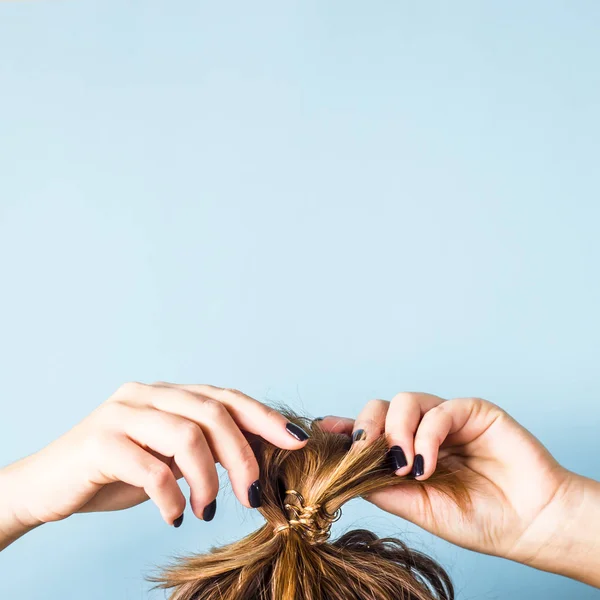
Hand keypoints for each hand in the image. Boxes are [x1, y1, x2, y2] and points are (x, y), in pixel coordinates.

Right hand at [0, 382, 309, 548]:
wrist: (51, 485)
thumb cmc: (120, 470)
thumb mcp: (170, 457)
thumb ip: (208, 448)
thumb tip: (264, 456)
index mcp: (170, 393)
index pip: (228, 397)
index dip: (266, 417)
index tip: (298, 441)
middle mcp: (148, 393)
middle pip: (213, 413)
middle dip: (243, 456)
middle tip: (252, 495)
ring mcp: (122, 413)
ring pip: (186, 436)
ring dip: (208, 480)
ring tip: (207, 510)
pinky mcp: (100, 441)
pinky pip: (150, 469)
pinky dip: (170, 497)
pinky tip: (172, 516)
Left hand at [320, 393, 598, 585]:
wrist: (529, 525)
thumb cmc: (478, 519)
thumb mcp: (419, 508)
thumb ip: (383, 488)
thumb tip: (343, 473)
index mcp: (408, 451)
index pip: (372, 430)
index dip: (346, 427)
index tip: (323, 430)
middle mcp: (423, 430)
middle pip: (381, 407)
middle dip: (366, 425)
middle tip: (364, 451)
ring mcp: (447, 418)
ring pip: (404, 401)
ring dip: (396, 431)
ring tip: (404, 465)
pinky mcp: (472, 411)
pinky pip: (439, 410)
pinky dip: (427, 435)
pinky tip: (426, 464)